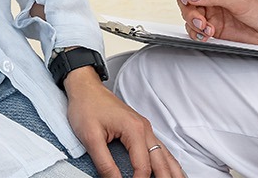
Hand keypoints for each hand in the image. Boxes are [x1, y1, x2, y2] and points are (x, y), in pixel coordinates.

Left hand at [63, 70, 184, 177]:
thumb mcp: (90, 137)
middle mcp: (144, 128)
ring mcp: (144, 128)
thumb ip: (104, 163)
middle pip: (162, 161)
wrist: (85, 88)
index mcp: (134, 130)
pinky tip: (169, 170)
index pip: (143, 166)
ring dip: (171, 171)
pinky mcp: (140, 129)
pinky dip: (167, 162)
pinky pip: (160, 148)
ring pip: (166, 154)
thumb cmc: (87, 106)